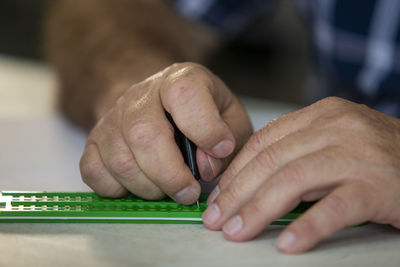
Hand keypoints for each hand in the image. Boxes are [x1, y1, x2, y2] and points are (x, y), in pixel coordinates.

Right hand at [79, 62, 251, 203]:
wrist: (159, 102)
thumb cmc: (200, 113)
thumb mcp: (230, 118)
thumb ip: (230, 141)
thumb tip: (206, 167)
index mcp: (180, 78)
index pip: (184, 94)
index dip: (204, 128)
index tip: (221, 149)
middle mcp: (141, 94)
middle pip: (144, 135)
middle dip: (171, 175)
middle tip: (189, 191)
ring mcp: (113, 117)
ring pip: (120, 160)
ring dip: (149, 187)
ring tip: (168, 188)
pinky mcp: (95, 140)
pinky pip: (94, 172)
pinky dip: (118, 189)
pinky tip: (140, 184)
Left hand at [202, 97, 399, 252]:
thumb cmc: (380, 156)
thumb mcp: (335, 140)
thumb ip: (299, 151)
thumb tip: (253, 180)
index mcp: (320, 115)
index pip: (264, 141)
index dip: (236, 171)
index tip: (218, 195)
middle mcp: (336, 128)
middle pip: (271, 161)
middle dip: (237, 194)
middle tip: (216, 219)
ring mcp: (357, 154)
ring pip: (293, 181)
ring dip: (258, 210)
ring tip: (237, 232)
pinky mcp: (377, 185)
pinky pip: (334, 208)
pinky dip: (308, 227)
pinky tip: (287, 244)